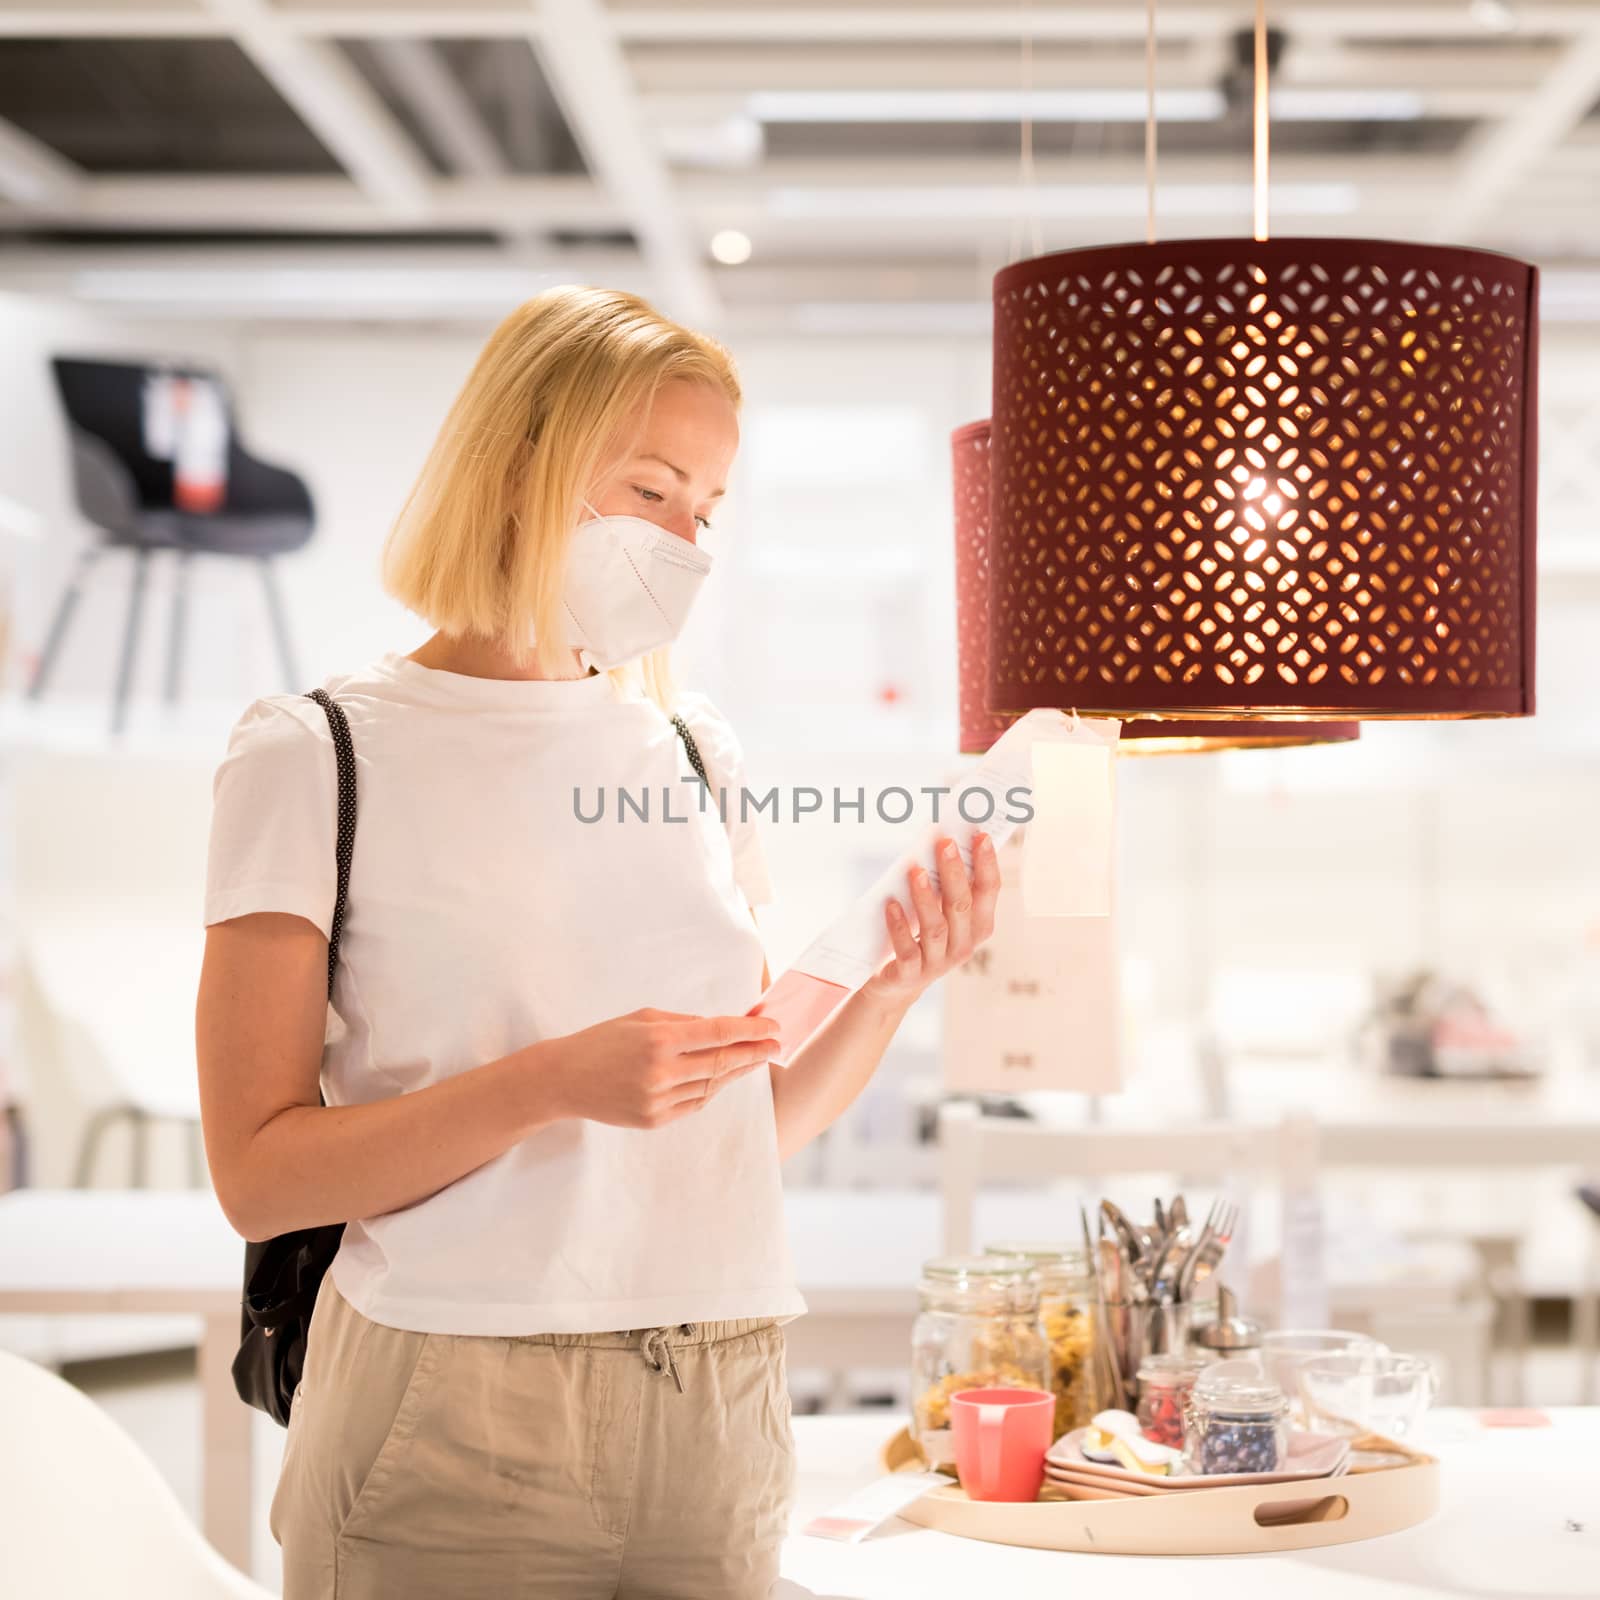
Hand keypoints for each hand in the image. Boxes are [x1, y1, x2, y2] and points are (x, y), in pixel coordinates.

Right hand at [548, 1007, 780, 1129]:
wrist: (563, 1079)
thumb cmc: (603, 1040)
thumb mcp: (642, 1017)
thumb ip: (684, 1022)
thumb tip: (721, 1027)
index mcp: (660, 1039)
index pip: (718, 1032)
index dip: (750, 1030)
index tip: (773, 1027)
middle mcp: (662, 1071)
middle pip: (722, 1062)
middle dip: (754, 1053)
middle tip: (777, 1046)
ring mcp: (658, 1099)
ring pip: (712, 1085)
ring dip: (736, 1072)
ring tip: (754, 1060)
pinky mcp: (654, 1120)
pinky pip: (695, 1103)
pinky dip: (712, 1089)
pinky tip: (724, 1078)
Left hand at [863, 832, 1000, 1002]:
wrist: (897, 982)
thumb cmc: (920, 934)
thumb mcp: (938, 910)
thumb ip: (944, 884)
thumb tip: (939, 841)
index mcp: (978, 925)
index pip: (989, 892)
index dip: (987, 864)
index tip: (980, 836)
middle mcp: (964, 945)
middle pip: (962, 906)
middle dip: (955, 873)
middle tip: (945, 844)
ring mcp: (938, 962)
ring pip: (936, 927)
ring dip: (926, 898)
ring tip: (915, 872)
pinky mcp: (912, 974)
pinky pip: (907, 949)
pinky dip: (899, 926)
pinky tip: (890, 905)